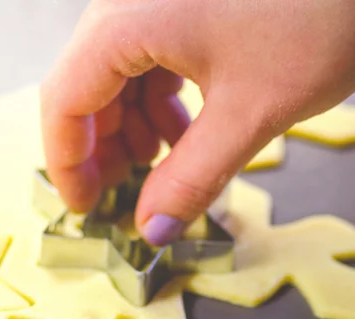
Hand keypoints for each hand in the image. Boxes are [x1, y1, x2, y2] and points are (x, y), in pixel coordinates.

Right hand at [41, 0, 354, 244]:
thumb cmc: (319, 13)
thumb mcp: (249, 113)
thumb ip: (192, 179)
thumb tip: (152, 228)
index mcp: (129, 20)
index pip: (65, 101)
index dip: (69, 164)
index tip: (85, 207)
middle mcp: (131, 1)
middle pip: (88, 88)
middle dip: (104, 151)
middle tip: (125, 196)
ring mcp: (157, 0)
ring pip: (120, 76)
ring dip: (134, 129)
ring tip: (164, 166)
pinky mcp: (184, 4)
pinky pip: (152, 58)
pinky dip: (160, 102)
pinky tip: (188, 129)